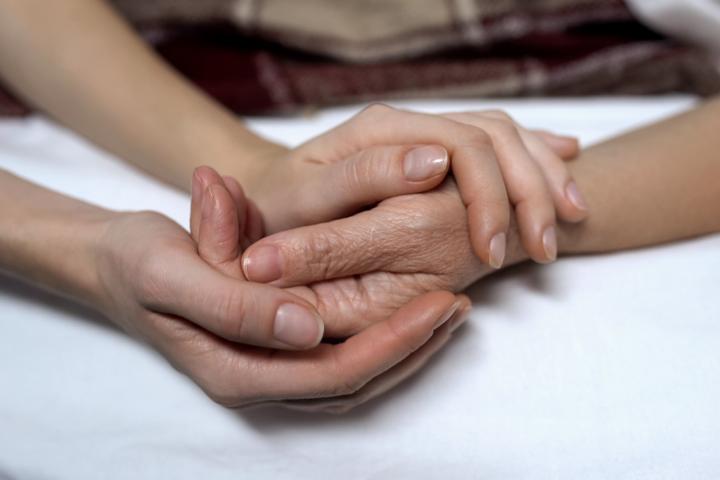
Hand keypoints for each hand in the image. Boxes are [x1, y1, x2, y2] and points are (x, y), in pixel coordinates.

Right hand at [90, 174, 469, 410]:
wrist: (117, 263)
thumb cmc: (139, 262)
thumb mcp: (174, 270)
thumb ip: (233, 302)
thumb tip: (305, 324)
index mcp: (234, 369)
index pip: (332, 372)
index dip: (391, 343)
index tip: (437, 303)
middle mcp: (258, 379)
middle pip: (354, 381)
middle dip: (411, 347)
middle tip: (458, 304)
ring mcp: (269, 368)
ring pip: (354, 374)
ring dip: (405, 345)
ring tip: (450, 308)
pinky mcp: (276, 348)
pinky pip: (342, 354)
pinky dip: (382, 335)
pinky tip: (409, 306)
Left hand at [247, 105, 586, 266]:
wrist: (274, 194)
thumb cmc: (283, 206)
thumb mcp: (307, 199)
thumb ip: (361, 179)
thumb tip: (435, 161)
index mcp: (382, 129)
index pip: (462, 144)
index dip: (489, 195)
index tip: (493, 251)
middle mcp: (412, 123)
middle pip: (496, 137)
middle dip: (531, 190)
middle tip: (546, 248)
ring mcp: (428, 133)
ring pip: (508, 137)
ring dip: (545, 175)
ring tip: (574, 218)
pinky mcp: (439, 150)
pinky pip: (502, 142)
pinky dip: (538, 156)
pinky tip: (567, 162)